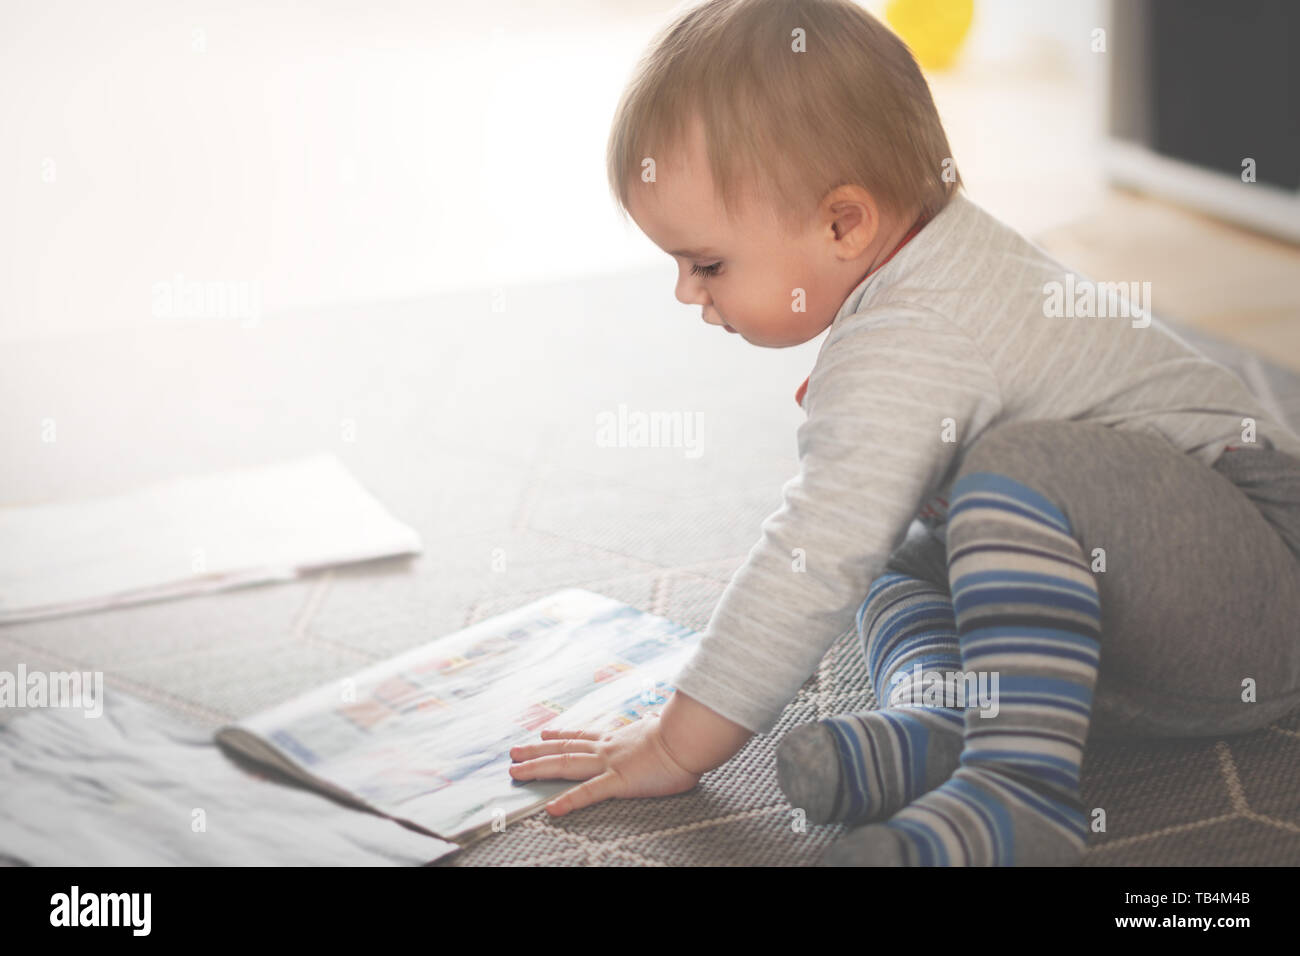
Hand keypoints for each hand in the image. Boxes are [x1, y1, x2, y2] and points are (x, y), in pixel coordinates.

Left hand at [508, 714, 701, 816]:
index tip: (544, 733)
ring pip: (566, 764)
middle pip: (564, 748)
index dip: (561, 735)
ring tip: (515, 772)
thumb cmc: (683, 733)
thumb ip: (652, 726)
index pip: (584, 737)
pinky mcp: (619, 781)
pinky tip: (551, 809)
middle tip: (513, 752)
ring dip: (538, 768)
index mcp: (619, 738)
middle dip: (536, 751)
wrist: (689, 736)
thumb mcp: (662, 727)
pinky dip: (568, 800)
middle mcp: (608, 748)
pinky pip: (589, 793)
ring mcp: (610, 764)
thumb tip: (657, 718)